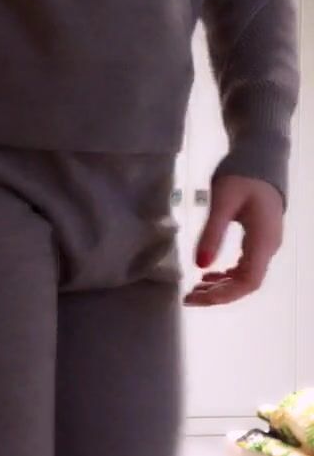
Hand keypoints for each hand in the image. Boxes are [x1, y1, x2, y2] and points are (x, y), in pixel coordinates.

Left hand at [184, 175, 283, 307]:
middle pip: (246, 284)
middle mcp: (268, 247)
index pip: (248, 282)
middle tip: (188, 297)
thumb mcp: (221, 202)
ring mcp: (266, 244)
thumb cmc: (241, 176)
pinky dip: (226, 275)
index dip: (223, 295)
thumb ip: (211, 234)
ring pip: (245, 277)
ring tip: (194, 289)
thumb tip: (200, 266)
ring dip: (221, 287)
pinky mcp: (259, 240)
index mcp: (262, 240)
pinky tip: (208, 274)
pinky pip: (245, 267)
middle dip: (217, 294)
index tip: (197, 296)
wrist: (260, 157)